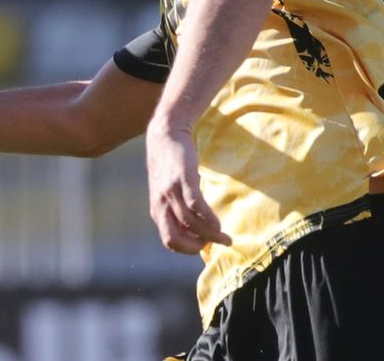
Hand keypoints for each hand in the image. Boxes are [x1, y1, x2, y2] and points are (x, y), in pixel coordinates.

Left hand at [145, 119, 230, 253]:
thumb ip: (177, 209)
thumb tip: (196, 229)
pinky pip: (195, 205)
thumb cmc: (170, 166)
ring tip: (225, 238)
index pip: (170, 241)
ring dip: (209, 235)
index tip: (204, 246)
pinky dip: (208, 219)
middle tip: (215, 245)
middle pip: (174, 238)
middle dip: (196, 247)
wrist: (165, 135)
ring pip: (189, 224)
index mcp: (158, 210)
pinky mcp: (182, 180)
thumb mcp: (168, 192)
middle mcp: (161, 204)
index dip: (188, 249)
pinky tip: (219, 224)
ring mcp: (171, 192)